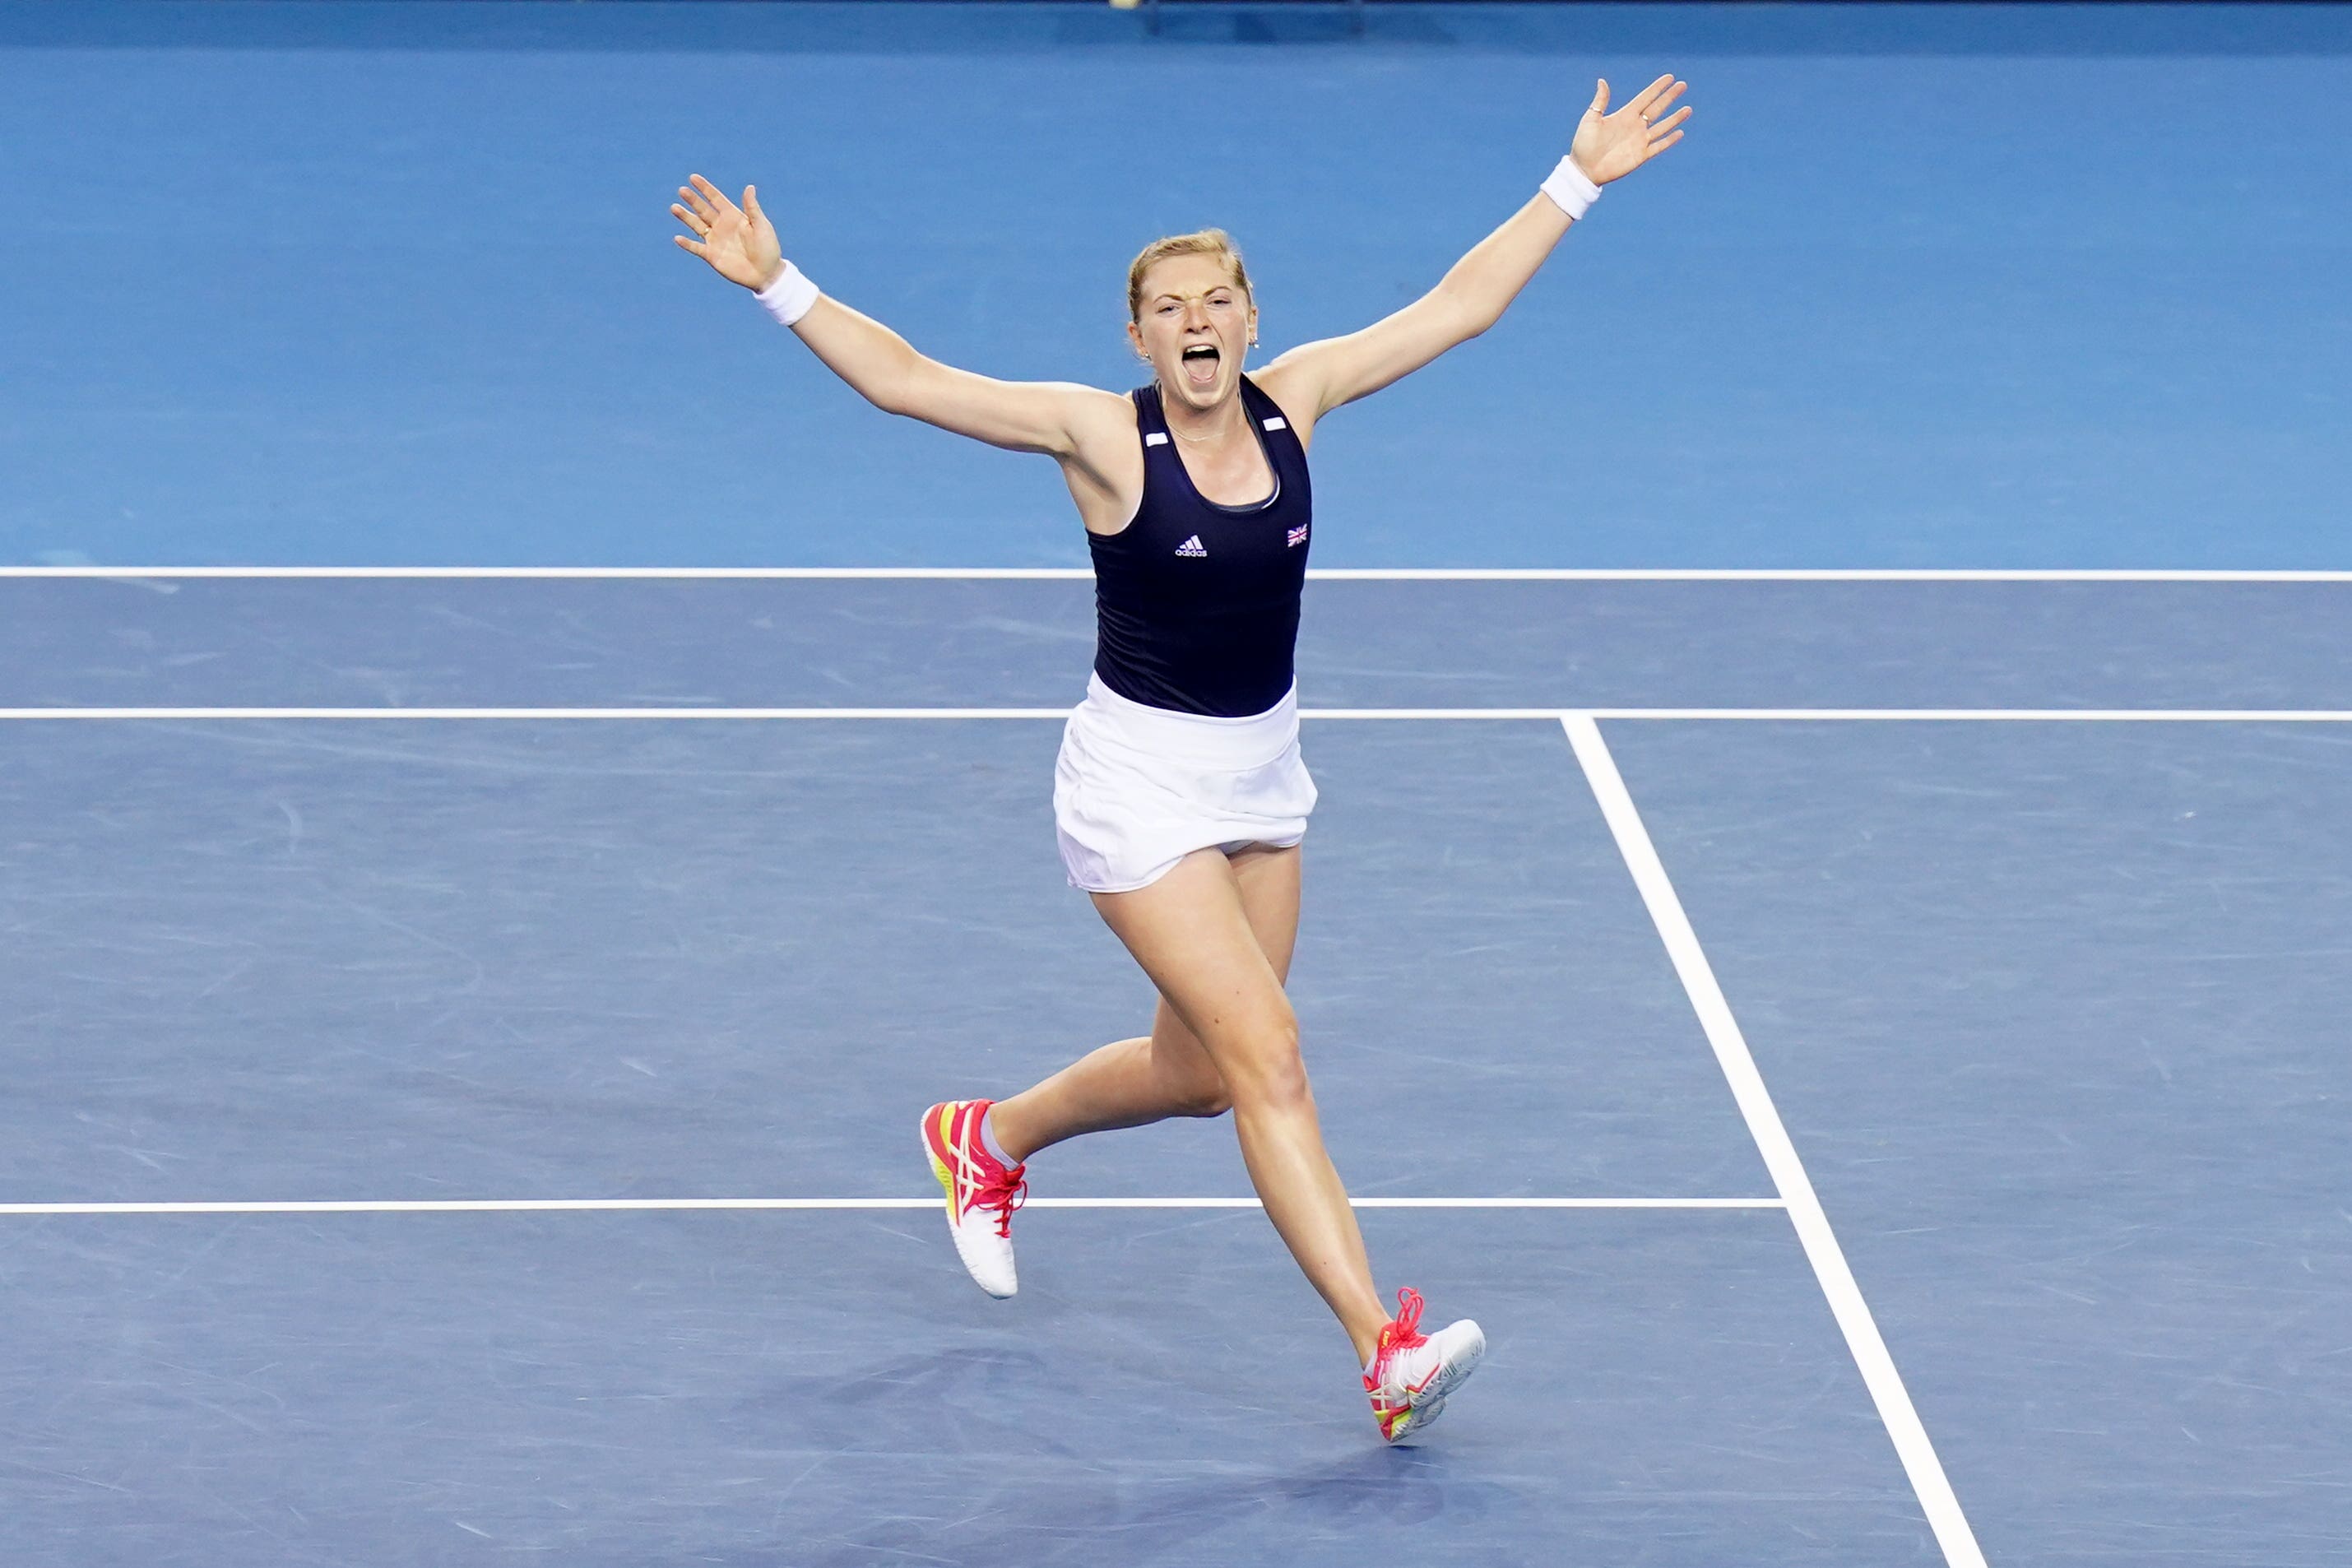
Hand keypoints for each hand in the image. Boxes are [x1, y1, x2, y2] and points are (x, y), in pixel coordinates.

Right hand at [671, 173, 783, 290]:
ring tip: (674, 207)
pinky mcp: (711, 255)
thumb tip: (750, 187)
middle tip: (682, 190)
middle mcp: (721, 226)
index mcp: (733, 216)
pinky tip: (678, 238)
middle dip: (692, 200)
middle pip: (703, 209)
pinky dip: (687, 244)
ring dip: (685, 217)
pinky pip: (696, 248)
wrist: (766, 274)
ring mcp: (715, 240)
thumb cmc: (768, 248)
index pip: (716, 199)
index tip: (693, 178)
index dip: (705, 188)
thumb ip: (752, 208)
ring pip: (696, 225)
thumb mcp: (761, 225)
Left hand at [1569, 74, 1689, 185]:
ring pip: (1662, 126)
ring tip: (1688, 109)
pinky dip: (1669, 140)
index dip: (1657, 88)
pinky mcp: (1641, 156)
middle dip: (1670, 97)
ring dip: (1675, 118)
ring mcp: (1639, 141)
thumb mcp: (1590, 119)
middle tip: (1683, 85)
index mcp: (1624, 115)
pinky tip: (1680, 132)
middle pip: (1657, 108)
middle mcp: (1635, 126)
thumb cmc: (1583, 144)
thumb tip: (1602, 81)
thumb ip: (1600, 101)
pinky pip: (1659, 146)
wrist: (1583, 170)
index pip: (1645, 98)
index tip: (1670, 78)